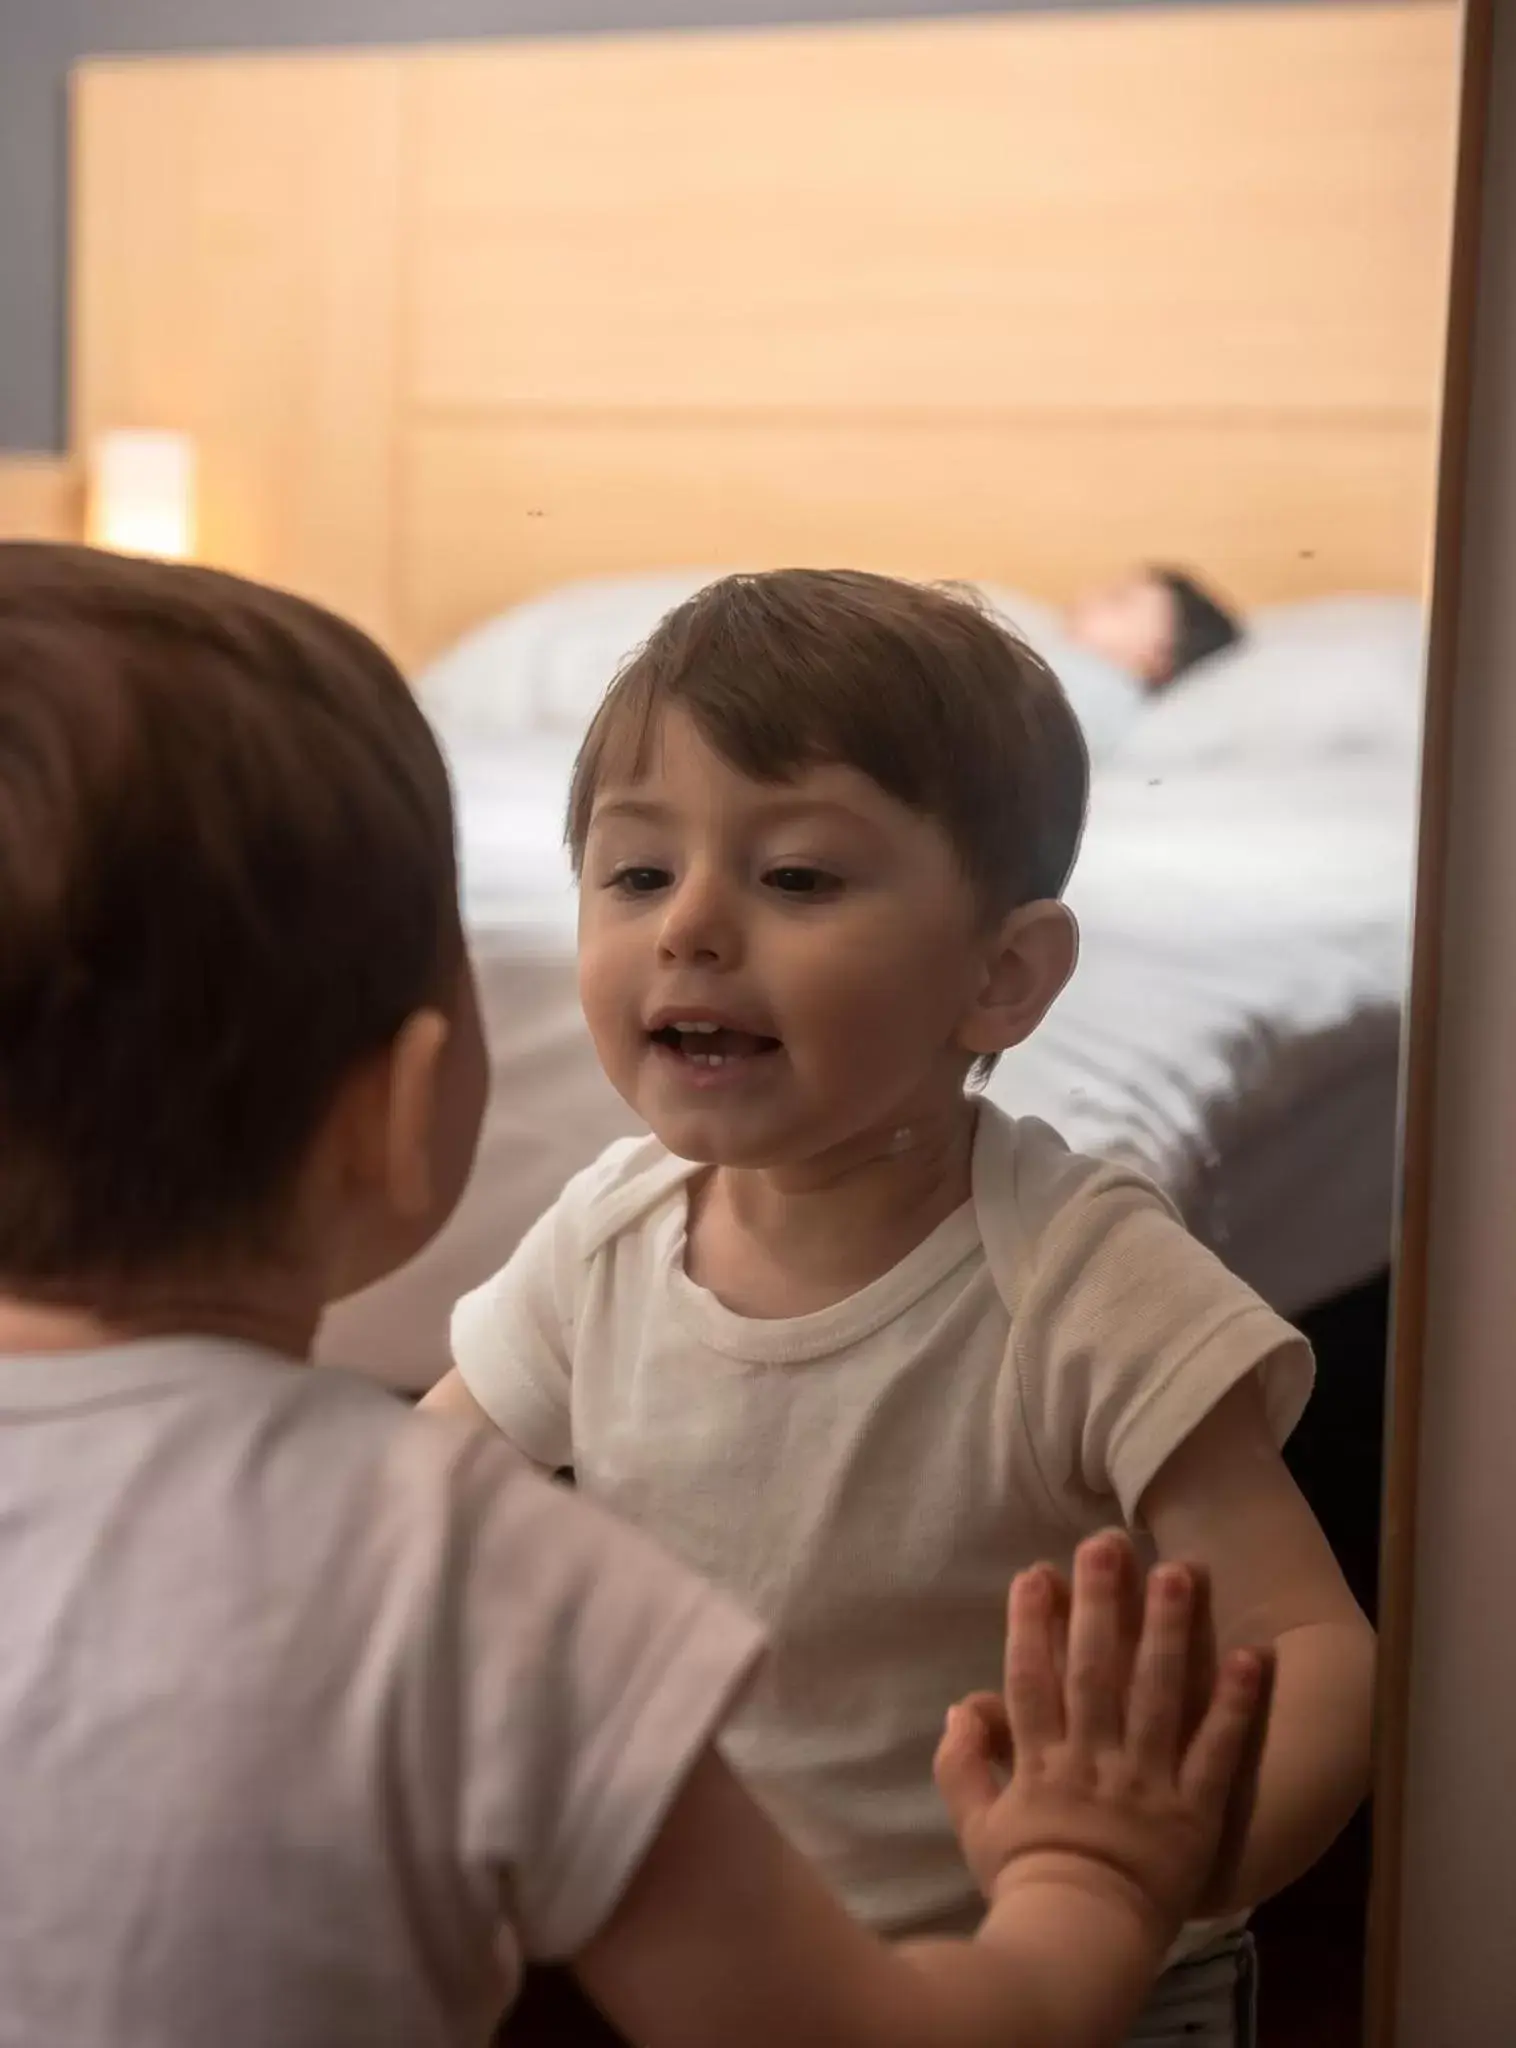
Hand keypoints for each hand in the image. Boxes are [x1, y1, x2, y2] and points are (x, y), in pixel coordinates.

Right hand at [934, 1532, 1272, 1937]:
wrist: (1080, 1948)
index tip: (1037, 1572)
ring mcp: (1147, 1785)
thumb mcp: (975, 1825)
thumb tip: (962, 1703)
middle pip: (1095, 1673)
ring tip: (1179, 1574)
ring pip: (1158, 1698)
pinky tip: (1252, 1658)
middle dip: (1100, 1605)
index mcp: (1041, 1764)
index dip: (1031, 1624)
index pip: (1033, 1680)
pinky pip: (1217, 1753)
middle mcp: (1094, 1763)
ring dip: (1168, 1633)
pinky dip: (1235, 1706)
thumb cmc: (1027, 1882)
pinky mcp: (1195, 1812)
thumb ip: (962, 1763)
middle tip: (1109, 1545)